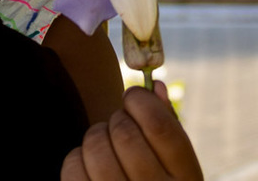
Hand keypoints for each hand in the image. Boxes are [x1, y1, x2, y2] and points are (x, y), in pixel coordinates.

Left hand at [62, 81, 202, 180]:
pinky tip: (90, 167)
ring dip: (95, 137)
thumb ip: (169, 128)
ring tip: (105, 146)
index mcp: (185, 178)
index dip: (141, 101)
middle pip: (123, 132)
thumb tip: (156, 86)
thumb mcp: (175, 167)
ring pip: (95, 146)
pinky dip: (77, 158)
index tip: (132, 97)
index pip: (160, 125)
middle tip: (118, 127)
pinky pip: (73, 167)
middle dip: (116, 120)